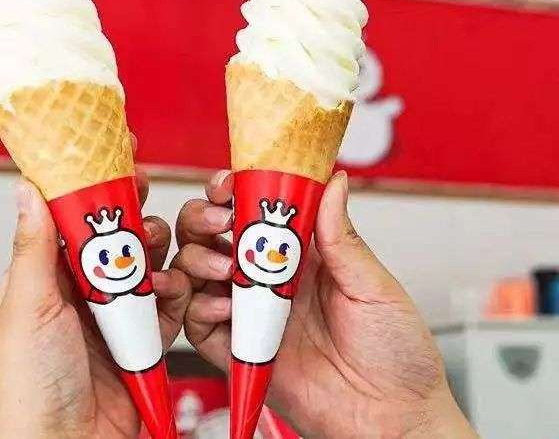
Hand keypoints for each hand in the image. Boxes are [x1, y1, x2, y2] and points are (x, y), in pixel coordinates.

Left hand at [0, 166, 189, 438]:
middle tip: (143, 185)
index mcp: (44, 281)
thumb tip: (26, 186)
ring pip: (146, 265)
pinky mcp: (145, 340)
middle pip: (113, 237)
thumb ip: (35, 247)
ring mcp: (114, 317)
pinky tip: (172, 289)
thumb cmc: (30, 385)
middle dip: (130, 211)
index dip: (89, 186)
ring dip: (156, 250)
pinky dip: (176, 293)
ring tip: (157, 245)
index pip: (68, 220)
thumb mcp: (28, 307)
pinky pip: (168, 304)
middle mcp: (80, 294)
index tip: (112, 151)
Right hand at [173, 170, 476, 437]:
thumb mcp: (375, 288)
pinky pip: (201, 325)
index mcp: (303, 255)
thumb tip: (333, 181)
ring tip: (224, 267)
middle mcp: (271, 280)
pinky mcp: (241, 352)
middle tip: (219, 221)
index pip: (257, 211)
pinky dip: (202, 309)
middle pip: (215, 235)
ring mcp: (253, 315)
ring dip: (199, 260)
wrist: (394, 422)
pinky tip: (227, 308)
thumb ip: (343, 237)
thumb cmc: (397, 355)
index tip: (231, 183)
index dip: (237, 191)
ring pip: (199, 273)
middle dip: (205, 219)